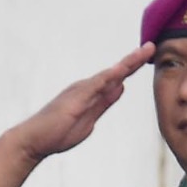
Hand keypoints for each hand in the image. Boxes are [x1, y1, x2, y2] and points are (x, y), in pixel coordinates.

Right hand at [8, 43, 154, 161]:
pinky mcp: (75, 99)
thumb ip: (104, 102)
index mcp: (92, 93)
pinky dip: (109, 77)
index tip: (148, 56)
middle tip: (152, 46)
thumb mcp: (90, 118)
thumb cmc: (58, 133)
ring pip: (109, 74)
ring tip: (144, 51)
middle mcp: (87, 87)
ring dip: (127, 63)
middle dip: (134, 59)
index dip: (132, 67)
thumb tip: (120, 88)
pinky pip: (95, 85)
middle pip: (116, 72)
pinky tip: (122, 71)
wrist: (34, 140)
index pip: (116, 78)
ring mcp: (81, 91)